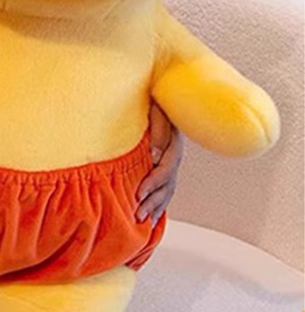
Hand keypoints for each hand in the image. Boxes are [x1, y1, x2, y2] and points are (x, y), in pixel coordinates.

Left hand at [136, 102, 183, 226]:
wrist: (162, 92)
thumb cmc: (156, 99)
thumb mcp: (157, 109)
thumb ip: (159, 130)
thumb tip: (155, 156)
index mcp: (175, 141)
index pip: (167, 166)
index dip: (154, 180)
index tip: (139, 191)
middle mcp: (175, 154)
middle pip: (168, 182)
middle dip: (152, 199)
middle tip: (137, 211)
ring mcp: (173, 161)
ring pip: (168, 189)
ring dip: (156, 206)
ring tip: (142, 219)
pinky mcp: (167, 167)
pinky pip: (167, 189)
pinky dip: (160, 204)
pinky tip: (153, 218)